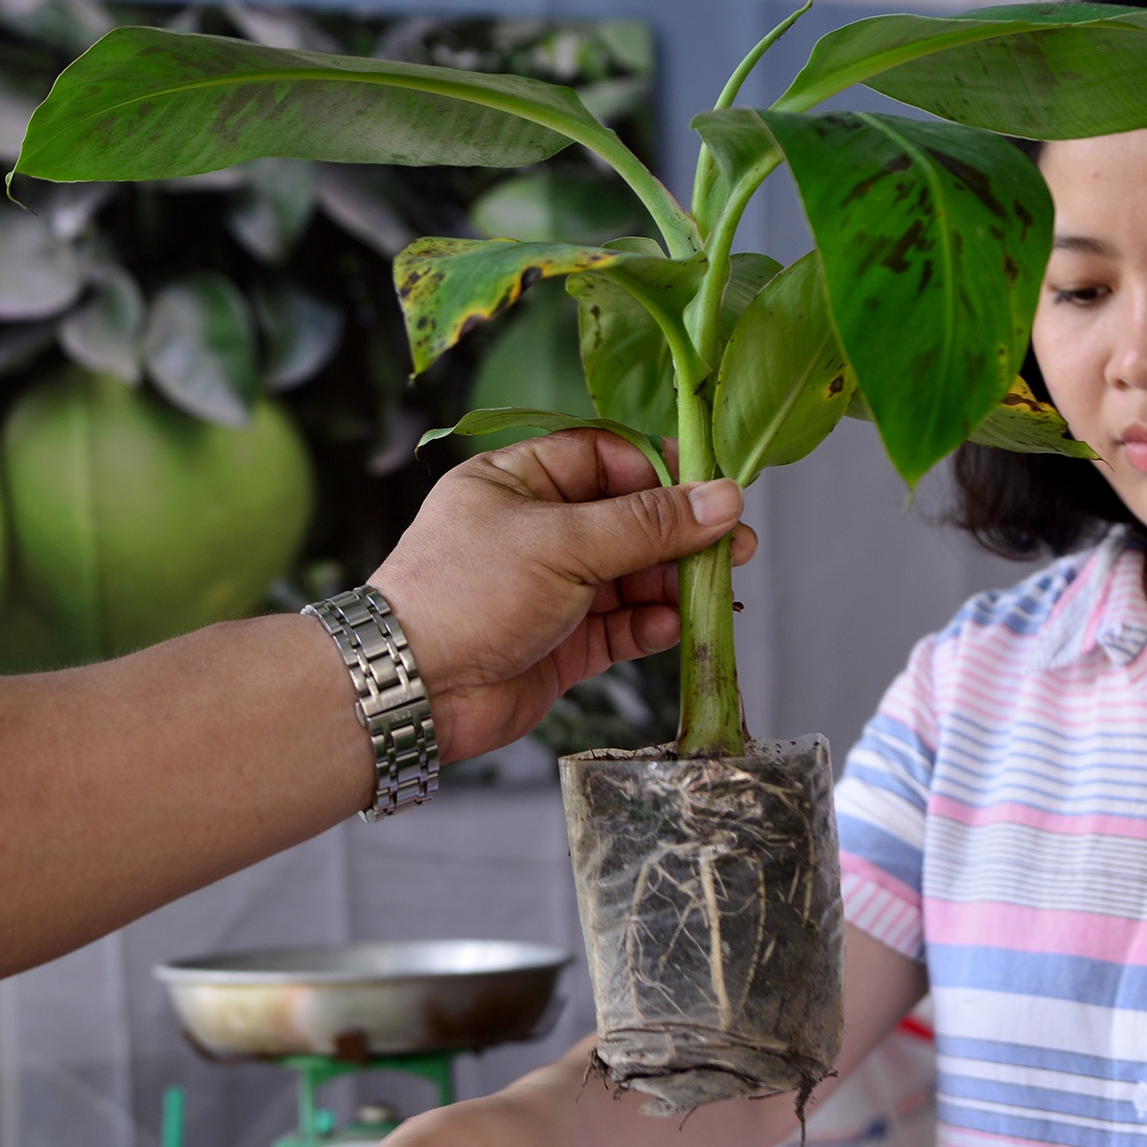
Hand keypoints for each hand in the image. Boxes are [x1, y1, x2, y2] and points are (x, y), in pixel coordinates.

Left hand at [370, 429, 754, 762]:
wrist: (412, 689)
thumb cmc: (464, 594)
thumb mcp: (561, 542)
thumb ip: (646, 524)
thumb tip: (721, 498)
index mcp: (517, 483)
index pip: (602, 458)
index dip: (658, 470)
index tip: (709, 487)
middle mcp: (535, 531)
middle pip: (626, 519)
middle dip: (680, 533)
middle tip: (734, 545)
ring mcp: (549, 590)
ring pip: (630, 576)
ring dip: (674, 582)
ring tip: (716, 588)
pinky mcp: (561, 644)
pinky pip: (620, 626)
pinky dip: (651, 624)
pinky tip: (677, 623)